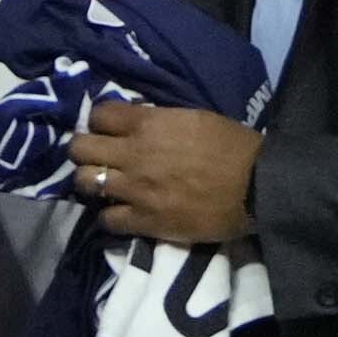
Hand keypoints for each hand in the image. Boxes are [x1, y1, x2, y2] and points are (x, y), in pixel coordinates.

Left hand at [75, 98, 259, 247]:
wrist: (258, 187)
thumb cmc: (232, 146)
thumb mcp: (191, 117)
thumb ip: (156, 118)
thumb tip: (134, 119)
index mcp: (145, 124)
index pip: (97, 116)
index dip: (99, 124)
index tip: (107, 132)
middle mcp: (133, 154)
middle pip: (79, 148)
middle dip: (84, 151)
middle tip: (97, 159)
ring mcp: (136, 189)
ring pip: (84, 182)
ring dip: (89, 182)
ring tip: (102, 186)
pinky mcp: (147, 221)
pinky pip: (107, 219)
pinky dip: (108, 217)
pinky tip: (118, 214)